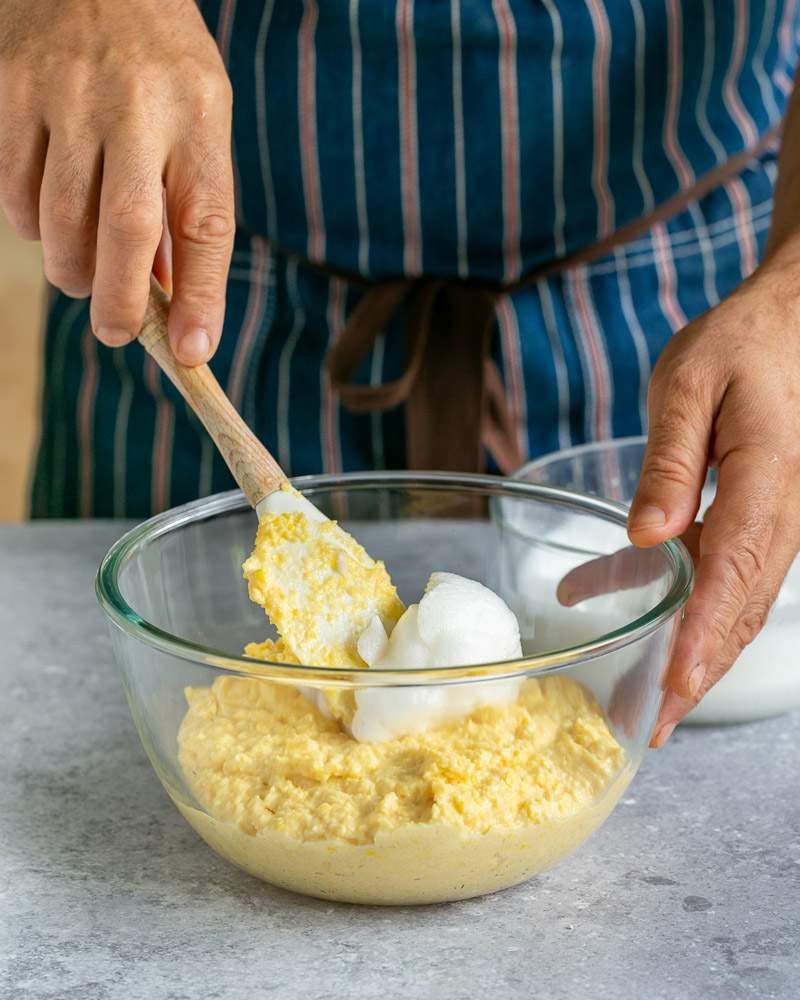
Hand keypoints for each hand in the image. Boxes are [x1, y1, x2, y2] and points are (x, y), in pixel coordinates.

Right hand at [0, 0, 233, 363]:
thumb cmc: (160, 63)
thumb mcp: (199, 119)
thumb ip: (187, 202)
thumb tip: (168, 291)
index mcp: (198, 118)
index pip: (206, 225)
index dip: (202, 296)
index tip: (193, 351)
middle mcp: (136, 109)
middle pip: (126, 231)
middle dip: (122, 302)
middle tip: (118, 333)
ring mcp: (68, 98)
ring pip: (61, 221)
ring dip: (72, 271)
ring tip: (84, 275)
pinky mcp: (13, 94)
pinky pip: (14, 192)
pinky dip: (32, 228)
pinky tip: (51, 219)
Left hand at [627, 250, 799, 745]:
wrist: (784, 327)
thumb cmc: (740, 346)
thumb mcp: (690, 387)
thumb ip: (671, 464)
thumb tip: (648, 535)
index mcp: (767, 480)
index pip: (735, 572)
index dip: (703, 633)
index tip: (673, 682)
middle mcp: (778, 514)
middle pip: (739, 608)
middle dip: (696, 671)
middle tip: (653, 725)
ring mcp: (769, 520)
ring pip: (732, 602)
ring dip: (689, 653)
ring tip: (643, 700)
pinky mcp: (749, 516)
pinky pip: (716, 570)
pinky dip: (672, 600)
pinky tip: (601, 594)